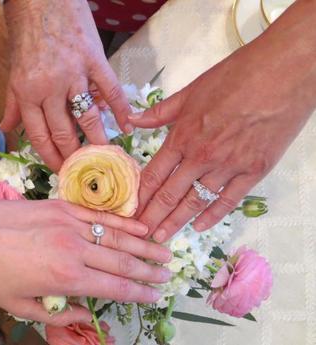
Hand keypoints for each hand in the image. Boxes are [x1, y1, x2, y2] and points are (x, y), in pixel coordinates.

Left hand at [0, 0, 132, 170]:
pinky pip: (111, 90)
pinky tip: (127, 126)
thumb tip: (6, 130)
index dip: (51, 158)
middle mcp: (49, 88)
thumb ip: (12, 104)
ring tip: (104, 156)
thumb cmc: (27, 35)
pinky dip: (120, 109)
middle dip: (74, 156)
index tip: (60, 171)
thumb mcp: (14, 73)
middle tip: (83, 170)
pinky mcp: (95, 60)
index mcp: (27, 92)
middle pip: (64, 132)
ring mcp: (74, 74)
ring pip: (87, 116)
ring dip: (97, 140)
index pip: (40, 136)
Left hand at [0, 198, 169, 325]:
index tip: (157, 296)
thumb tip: (87, 314)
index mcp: (66, 278)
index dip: (139, 293)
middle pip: (122, 262)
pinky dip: (122, 223)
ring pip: (117, 236)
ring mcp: (70, 223)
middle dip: (148, 270)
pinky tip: (139, 228)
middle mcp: (75, 249)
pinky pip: (100, 215)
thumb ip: (60, 313)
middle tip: (168, 275)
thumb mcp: (20, 306)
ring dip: (143, 246)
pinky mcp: (62, 205)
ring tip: (164, 252)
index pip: (114, 287)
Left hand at [129, 0, 315, 241]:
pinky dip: (213, 216)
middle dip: (152, 218)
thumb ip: (160, 112)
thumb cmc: (235, 76)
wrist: (283, 72)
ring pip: (196, 202)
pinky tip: (199, 228)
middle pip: (170, 195)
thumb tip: (131, 120)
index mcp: (182, 136)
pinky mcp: (254, 171)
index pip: (153, 176)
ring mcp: (228, 166)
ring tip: (162, 238)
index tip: (129, 213)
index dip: (139, 198)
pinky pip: (229, 200)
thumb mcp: (191, 91)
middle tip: (140, 235)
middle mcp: (201, 157)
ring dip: (176, 222)